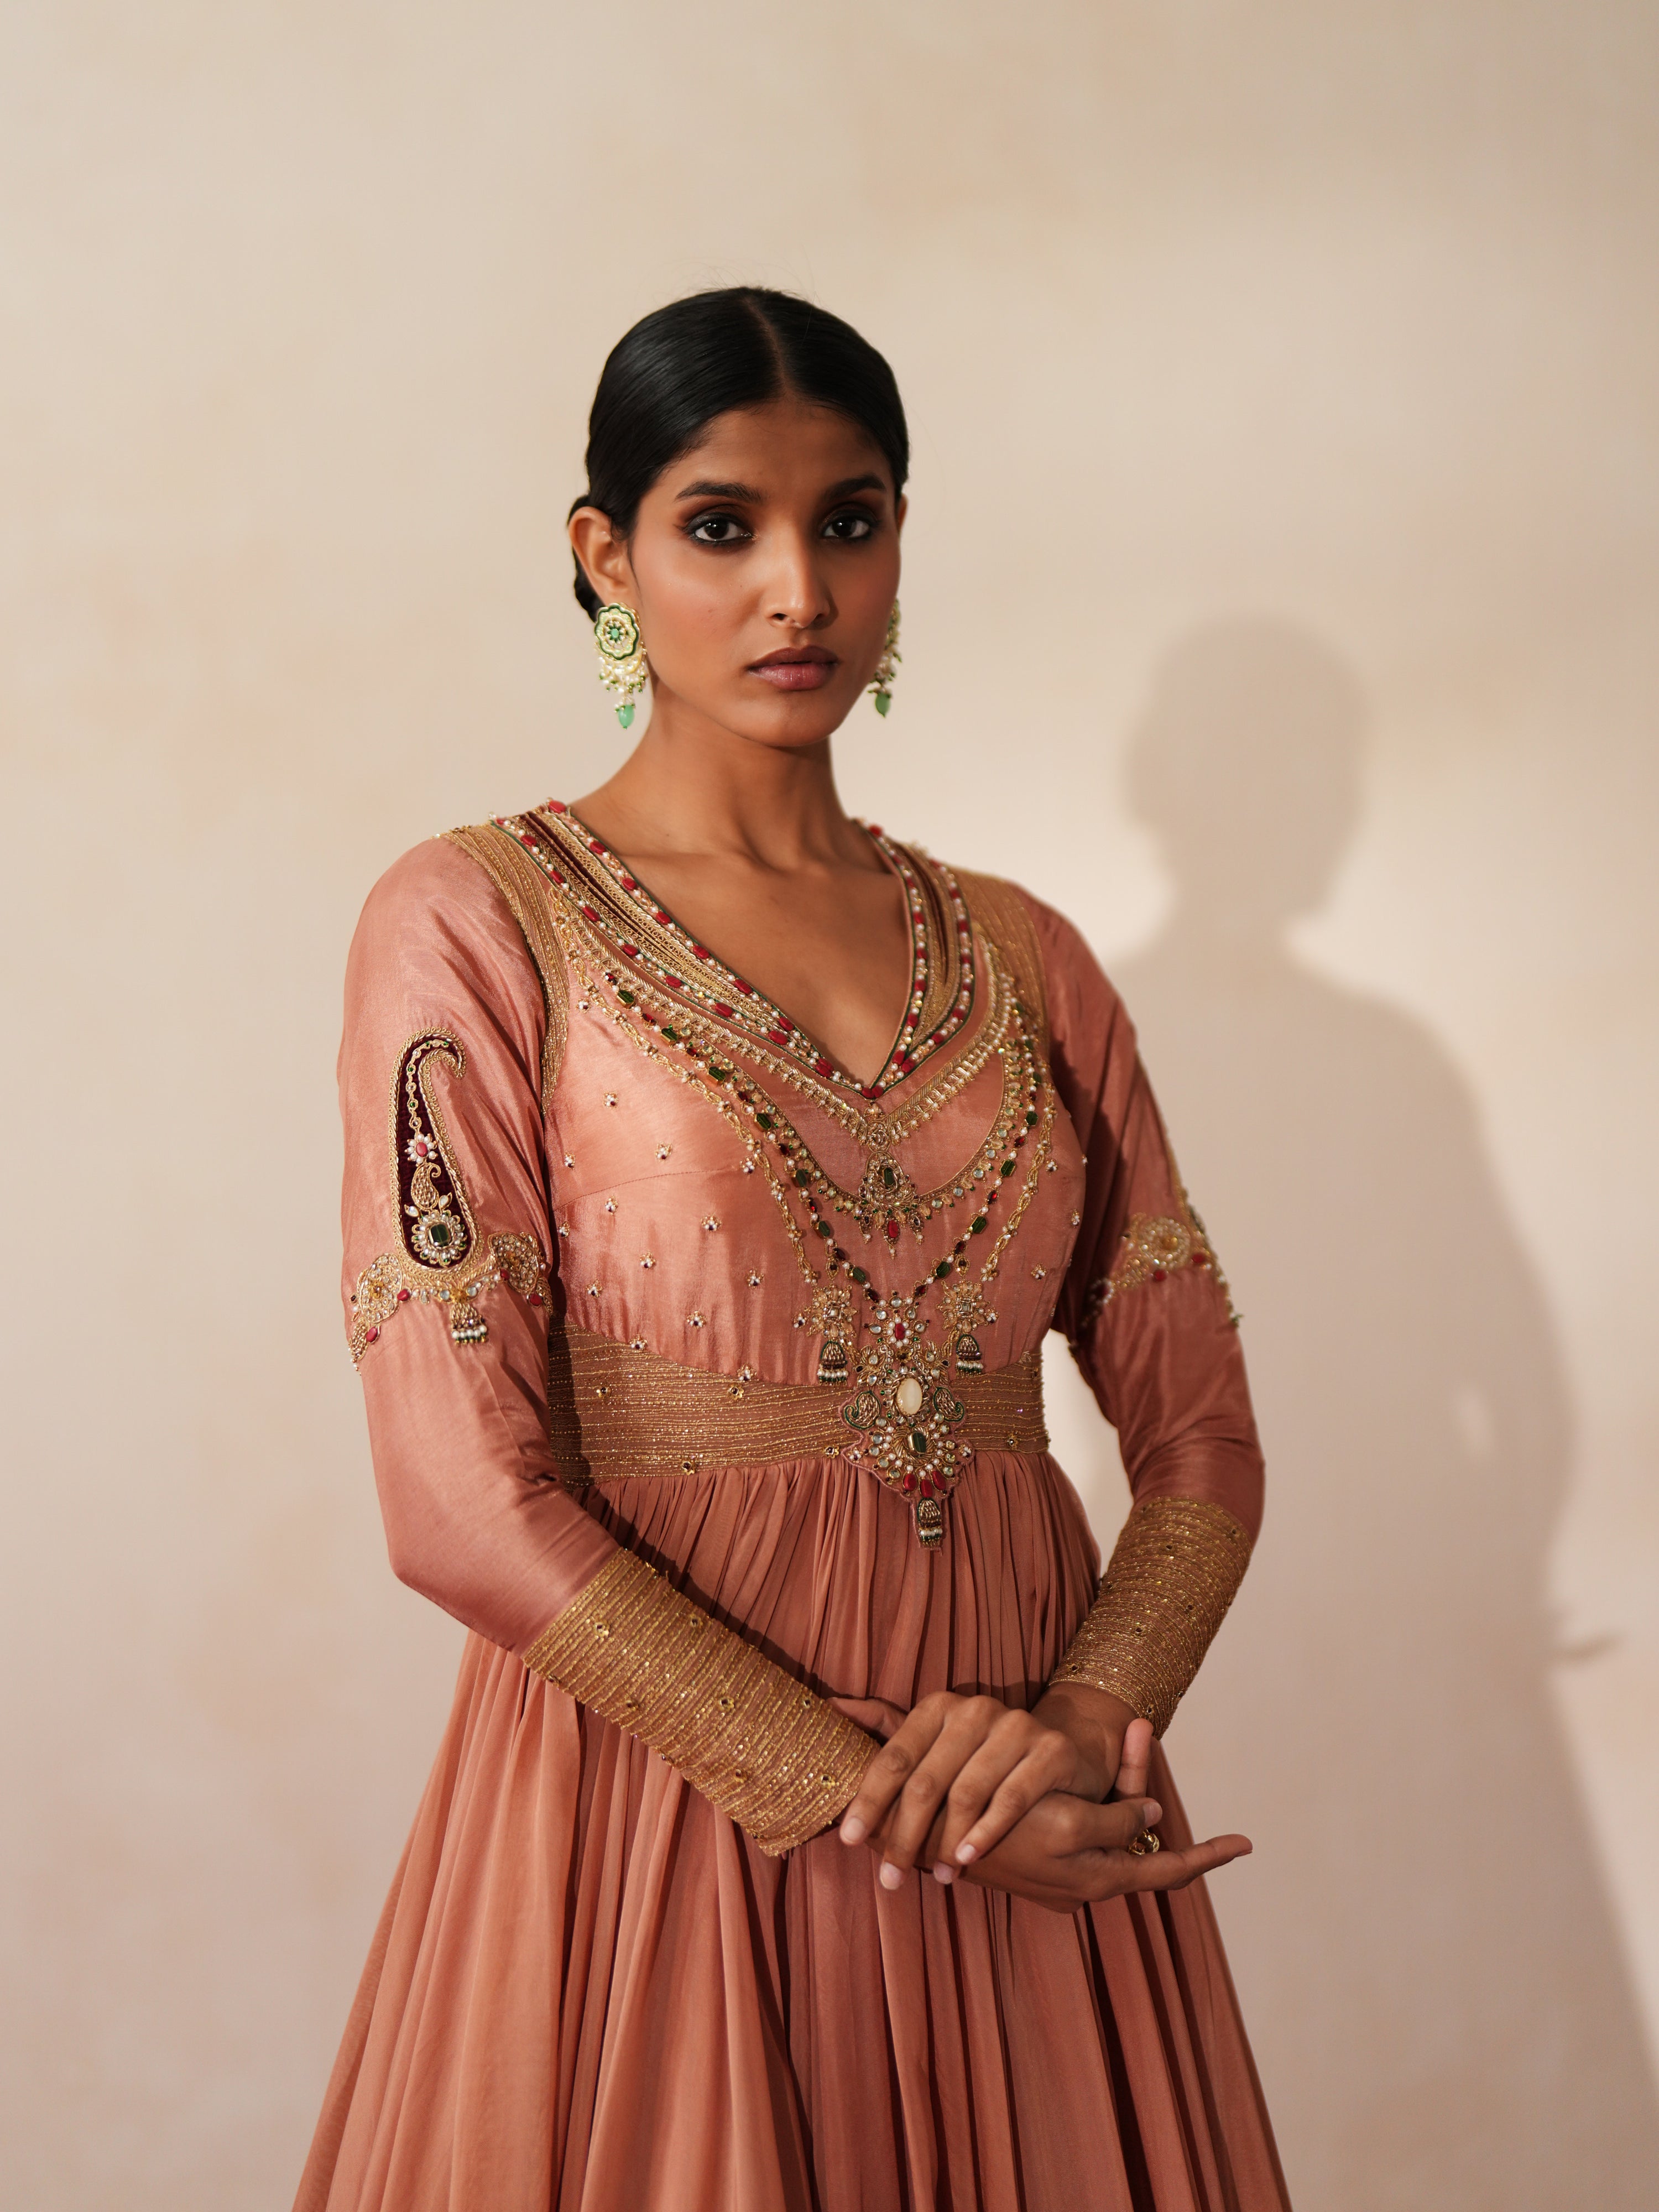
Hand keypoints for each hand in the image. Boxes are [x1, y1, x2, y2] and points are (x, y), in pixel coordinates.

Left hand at [831, 1681, 1138, 1887]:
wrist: (1060, 1753)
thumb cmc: (981, 1758)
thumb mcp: (935, 1742)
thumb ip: (885, 1727)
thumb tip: (830, 1707)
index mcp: (939, 1707)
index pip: (895, 1757)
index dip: (869, 1800)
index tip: (848, 1839)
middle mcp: (975, 1709)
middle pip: (926, 1781)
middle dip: (903, 1835)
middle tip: (889, 1879)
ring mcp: (1016, 1726)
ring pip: (967, 1793)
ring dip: (946, 1842)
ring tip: (935, 1877)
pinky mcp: (1050, 1750)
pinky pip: (1012, 1797)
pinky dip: (986, 1832)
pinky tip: (968, 1858)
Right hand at [950, 1718, 1251, 1913]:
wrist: (935, 1833)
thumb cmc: (1004, 1832)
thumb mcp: (1070, 1825)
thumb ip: (1117, 1822)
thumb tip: (1154, 1821)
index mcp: (1099, 1880)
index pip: (1167, 1872)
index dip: (1208, 1858)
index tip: (1248, 1843)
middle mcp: (1087, 1876)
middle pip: (1134, 1830)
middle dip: (1139, 1778)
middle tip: (1140, 1727)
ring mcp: (1066, 1862)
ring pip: (1108, 1814)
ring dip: (1119, 1772)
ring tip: (1127, 1726)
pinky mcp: (1044, 1843)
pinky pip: (1084, 1811)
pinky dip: (1094, 1782)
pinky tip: (1095, 1747)